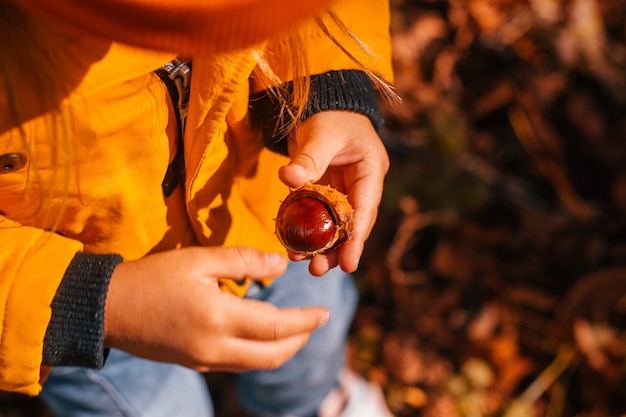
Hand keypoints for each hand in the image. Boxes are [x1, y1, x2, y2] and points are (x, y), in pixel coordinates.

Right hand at [104, 246, 328, 371]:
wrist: (106, 309)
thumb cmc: (151, 278)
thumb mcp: (198, 260)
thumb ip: (243, 260)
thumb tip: (280, 264)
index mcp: (218, 319)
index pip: (276, 326)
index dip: (306, 320)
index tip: (325, 313)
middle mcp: (215, 348)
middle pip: (272, 356)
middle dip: (300, 340)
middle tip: (316, 321)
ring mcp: (204, 360)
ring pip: (256, 364)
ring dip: (282, 349)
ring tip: (297, 328)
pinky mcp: (195, 363)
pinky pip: (238, 363)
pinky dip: (259, 351)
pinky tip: (262, 333)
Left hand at [279, 111, 388, 275]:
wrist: (319, 102)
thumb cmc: (328, 114)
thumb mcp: (321, 135)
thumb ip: (307, 158)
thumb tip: (288, 178)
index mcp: (370, 171)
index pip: (365, 211)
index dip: (356, 239)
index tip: (349, 264)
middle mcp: (360, 184)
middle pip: (352, 224)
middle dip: (337, 249)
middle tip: (318, 269)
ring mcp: (343, 188)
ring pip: (336, 224)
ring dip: (322, 245)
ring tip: (304, 263)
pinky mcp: (326, 189)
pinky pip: (319, 215)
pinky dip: (309, 230)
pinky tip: (295, 246)